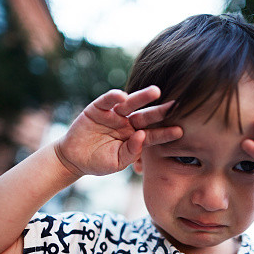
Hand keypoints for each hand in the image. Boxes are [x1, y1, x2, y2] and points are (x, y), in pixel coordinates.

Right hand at [55, 86, 182, 176]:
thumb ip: (130, 151)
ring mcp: (113, 115)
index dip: (165, 133)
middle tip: (176, 104)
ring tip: (156, 91)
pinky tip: (121, 95)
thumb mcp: (116, 162)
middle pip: (145, 116)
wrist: (74, 159)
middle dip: (160, 111)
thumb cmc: (98, 162)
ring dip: (142, 97)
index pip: (153, 134)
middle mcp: (127, 123)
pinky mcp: (97, 109)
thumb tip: (141, 136)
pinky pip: (107, 101)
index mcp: (135, 137)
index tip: (180, 131)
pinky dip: (113, 97)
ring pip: (130, 104)